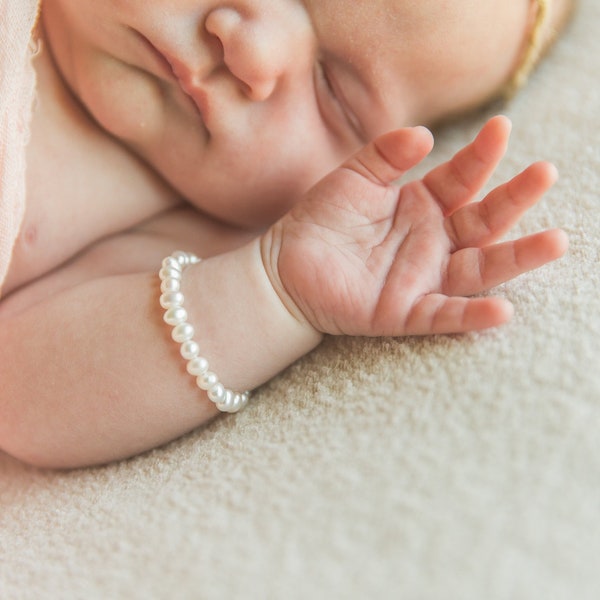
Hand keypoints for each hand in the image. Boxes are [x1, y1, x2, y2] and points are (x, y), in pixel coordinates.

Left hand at [261, 116, 567, 335]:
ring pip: (478, 269)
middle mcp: (432, 242)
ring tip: (555, 241)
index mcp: (422, 205)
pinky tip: (502, 309)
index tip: (500, 128)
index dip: (481, 155)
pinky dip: (472, 314)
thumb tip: (424, 134)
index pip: (462, 179)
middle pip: (483, 221)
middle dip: (514, 199)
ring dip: (516, 257)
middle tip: (545, 173)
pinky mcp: (405, 312)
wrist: (284, 267)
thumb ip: (385, 154)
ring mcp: (423, 278)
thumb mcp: (353, 177)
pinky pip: (445, 314)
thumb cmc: (320, 220)